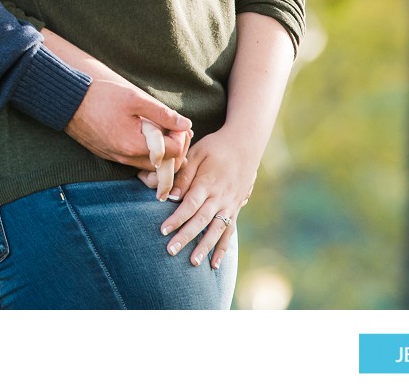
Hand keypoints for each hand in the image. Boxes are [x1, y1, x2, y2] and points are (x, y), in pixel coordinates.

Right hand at [64, 78, 191, 169]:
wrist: (68, 101)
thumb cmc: (101, 96)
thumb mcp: (135, 99)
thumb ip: (163, 114)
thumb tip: (186, 124)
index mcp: (135, 146)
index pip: (173, 152)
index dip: (181, 137)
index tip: (178, 123)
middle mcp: (126, 158)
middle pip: (164, 165)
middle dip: (175, 147)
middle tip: (174, 127)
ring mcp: (116, 158)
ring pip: (149, 165)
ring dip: (161, 151)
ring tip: (160, 129)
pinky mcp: (108, 155)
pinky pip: (134, 161)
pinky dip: (145, 152)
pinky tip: (144, 134)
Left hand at [152, 127, 261, 270]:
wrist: (246, 144)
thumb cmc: (216, 147)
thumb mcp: (197, 153)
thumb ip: (184, 174)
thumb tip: (171, 194)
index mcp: (208, 182)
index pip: (190, 204)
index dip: (177, 218)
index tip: (163, 230)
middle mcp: (220, 197)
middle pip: (201, 220)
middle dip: (186, 237)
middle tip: (170, 251)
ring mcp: (230, 205)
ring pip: (216, 230)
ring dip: (204, 247)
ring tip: (192, 262)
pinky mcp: (235, 209)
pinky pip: (229, 232)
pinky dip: (222, 248)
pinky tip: (215, 263)